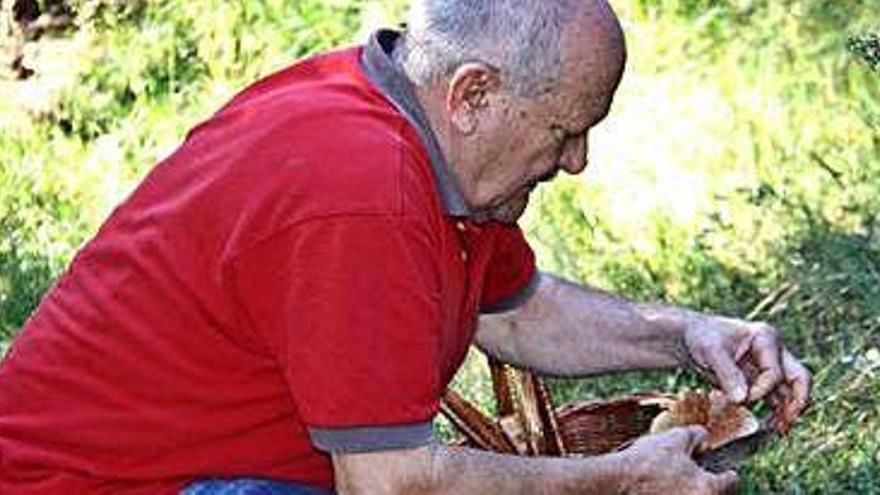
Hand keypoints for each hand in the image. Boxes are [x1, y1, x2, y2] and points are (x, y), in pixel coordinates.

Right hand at [615, 426, 738, 493]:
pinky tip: (663, 488)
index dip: (727, 471)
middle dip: (707, 483)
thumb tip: (704, 435)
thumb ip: (695, 435)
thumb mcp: (674, 439)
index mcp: (708, 487)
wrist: (617, 481)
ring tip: (675, 481)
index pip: (731, 480)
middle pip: (715, 493)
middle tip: (694, 474)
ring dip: (690, 490)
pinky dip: (674, 492)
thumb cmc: (647, 462)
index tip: (726, 470)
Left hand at [682, 316, 811, 431]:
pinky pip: (777, 398)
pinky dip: (777, 412)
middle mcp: (773, 352)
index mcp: (765, 338)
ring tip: (778, 430)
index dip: (761, 390)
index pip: (774, 372)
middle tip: (786, 422)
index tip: (740, 400)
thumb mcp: (710, 351)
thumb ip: (727, 373)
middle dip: (797, 402)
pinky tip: (770, 426)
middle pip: (800, 378)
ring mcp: (770, 366)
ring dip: (788, 411)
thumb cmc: (701, 337)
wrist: (692, 337)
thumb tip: (742, 399)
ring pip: (791, 391)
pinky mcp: (761, 380)